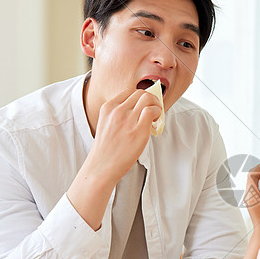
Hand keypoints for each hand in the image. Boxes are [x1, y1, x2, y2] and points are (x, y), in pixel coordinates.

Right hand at [67, 90, 161, 229]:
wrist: (101, 166)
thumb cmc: (106, 149)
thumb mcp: (107, 124)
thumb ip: (119, 114)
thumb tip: (140, 110)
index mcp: (108, 107)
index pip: (129, 92)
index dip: (140, 97)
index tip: (144, 105)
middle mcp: (117, 110)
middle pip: (141, 93)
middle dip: (151, 100)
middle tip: (153, 111)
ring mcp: (128, 119)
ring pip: (148, 99)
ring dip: (156, 105)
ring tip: (155, 117)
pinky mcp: (138, 130)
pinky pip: (152, 111)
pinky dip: (157, 114)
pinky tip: (155, 123)